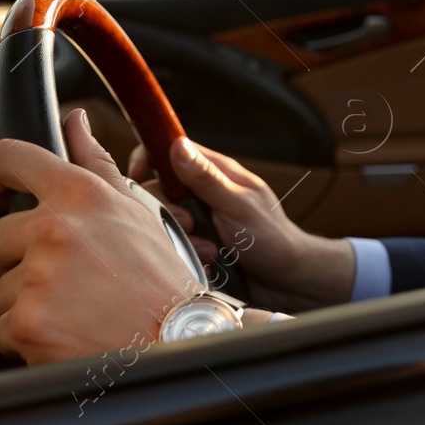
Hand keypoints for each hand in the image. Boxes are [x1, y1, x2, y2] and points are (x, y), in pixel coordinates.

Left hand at [0, 109, 203, 365]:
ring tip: (71, 307)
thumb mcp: (134, 210)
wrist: (175, 341)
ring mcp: (37, 278)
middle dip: (12, 261)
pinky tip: (65, 331)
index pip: (10, 159)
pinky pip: (0, 329)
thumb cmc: (160, 279)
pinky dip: (26, 336)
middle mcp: (54, 230)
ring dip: (22, 302)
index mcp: (80, 194)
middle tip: (57, 275)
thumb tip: (74, 123)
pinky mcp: (26, 323)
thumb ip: (95, 162)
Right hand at [129, 137, 356, 311]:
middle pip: (160, 189)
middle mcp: (204, 191)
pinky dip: (187, 254)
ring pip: (165, 220)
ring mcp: (200, 217)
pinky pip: (174, 244)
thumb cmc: (271, 238)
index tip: (138, 173)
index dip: (149, 157)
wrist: (286, 278)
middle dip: (167, 209)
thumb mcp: (237, 205)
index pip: (171, 150)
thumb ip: (206, 178)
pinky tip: (209, 264)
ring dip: (181, 237)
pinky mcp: (197, 242)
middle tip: (189, 224)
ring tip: (210, 251)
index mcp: (216, 172)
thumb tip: (177, 145)